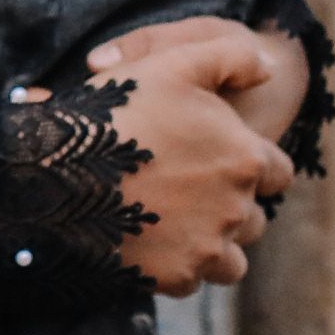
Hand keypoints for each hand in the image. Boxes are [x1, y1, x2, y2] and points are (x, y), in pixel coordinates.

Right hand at [22, 27, 295, 296]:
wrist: (56, 175)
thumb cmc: (115, 113)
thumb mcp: (173, 63)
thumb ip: (230, 56)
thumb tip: (267, 67)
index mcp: (244, 158)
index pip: (278, 172)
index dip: (250, 162)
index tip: (217, 156)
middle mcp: (236, 209)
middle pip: (252, 217)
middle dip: (229, 205)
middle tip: (185, 186)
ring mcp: (205, 248)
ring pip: (229, 258)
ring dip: (210, 242)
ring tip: (170, 218)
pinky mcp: (174, 277)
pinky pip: (190, 278)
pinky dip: (175, 264)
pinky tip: (146, 239)